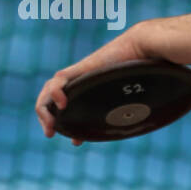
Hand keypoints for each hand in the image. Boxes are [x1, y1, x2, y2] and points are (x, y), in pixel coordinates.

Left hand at [36, 27, 149, 145]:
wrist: (144, 48)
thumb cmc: (145, 70)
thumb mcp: (133, 96)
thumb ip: (131, 108)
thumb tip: (144, 125)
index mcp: (90, 88)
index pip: (68, 105)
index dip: (67, 122)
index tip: (75, 141)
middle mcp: (81, 82)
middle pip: (51, 97)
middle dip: (47, 117)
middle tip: (51, 134)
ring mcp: (79, 75)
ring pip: (49, 90)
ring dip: (44, 109)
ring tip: (51, 125)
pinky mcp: (80, 68)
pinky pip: (59, 79)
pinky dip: (55, 93)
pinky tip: (62, 104)